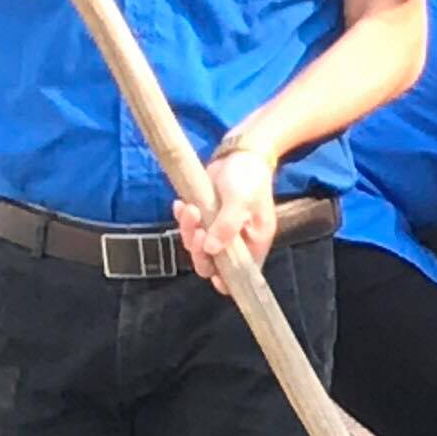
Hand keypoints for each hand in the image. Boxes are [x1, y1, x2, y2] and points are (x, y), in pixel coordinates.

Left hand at [178, 141, 279, 286]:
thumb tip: (211, 249)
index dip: (226, 280)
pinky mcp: (204, 219)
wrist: (239, 155)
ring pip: (197, 246)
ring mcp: (218, 232)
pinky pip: (189, 229)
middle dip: (200, 250)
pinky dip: (183, 219)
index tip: (214, 271)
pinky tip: (182, 204)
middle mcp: (236, 243)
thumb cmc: (249, 179)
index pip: (241, 275)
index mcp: (254, 244)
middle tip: (199, 230)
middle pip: (212, 264)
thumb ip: (227, 226)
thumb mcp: (241, 201)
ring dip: (189, 231)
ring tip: (190, 209)